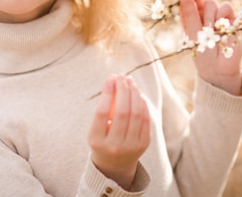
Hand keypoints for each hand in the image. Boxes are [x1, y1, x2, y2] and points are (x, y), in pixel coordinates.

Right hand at [88, 75, 150, 189]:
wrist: (114, 165)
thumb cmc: (102, 139)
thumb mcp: (96, 128)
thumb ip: (104, 108)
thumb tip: (114, 80)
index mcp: (97, 140)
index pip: (102, 113)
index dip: (107, 93)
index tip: (110, 78)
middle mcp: (115, 145)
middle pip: (122, 112)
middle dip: (123, 90)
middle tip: (122, 77)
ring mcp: (131, 146)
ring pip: (136, 114)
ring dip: (134, 94)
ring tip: (130, 82)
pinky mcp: (144, 144)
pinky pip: (146, 120)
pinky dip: (143, 104)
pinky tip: (138, 95)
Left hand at [178, 0, 241, 95]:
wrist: (219, 68)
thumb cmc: (202, 52)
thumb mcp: (192, 33)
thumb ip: (189, 13)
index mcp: (192, 17)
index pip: (189, 1)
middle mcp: (204, 15)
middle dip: (198, 4)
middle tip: (198, 16)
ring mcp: (218, 16)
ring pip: (212, 2)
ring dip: (209, 16)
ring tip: (210, 30)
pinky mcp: (231, 20)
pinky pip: (225, 7)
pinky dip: (222, 15)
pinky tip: (221, 27)